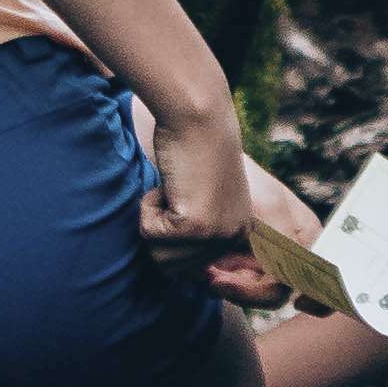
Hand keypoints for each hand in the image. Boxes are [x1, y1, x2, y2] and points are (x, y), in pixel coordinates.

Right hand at [142, 92, 267, 297]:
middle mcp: (234, 237)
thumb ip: (197, 229)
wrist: (198, 114)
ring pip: (159, 256)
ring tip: (175, 187)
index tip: (183, 200)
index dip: (173, 234)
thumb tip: (172, 271)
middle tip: (178, 190)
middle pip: (172, 266)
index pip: (191, 266)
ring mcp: (217, 233)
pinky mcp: (196, 226)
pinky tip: (169, 183)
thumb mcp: (204, 195)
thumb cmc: (194, 146)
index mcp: (239, 232)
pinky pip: (149, 232)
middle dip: (162, 227)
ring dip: (155, 218)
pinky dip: (148, 207)